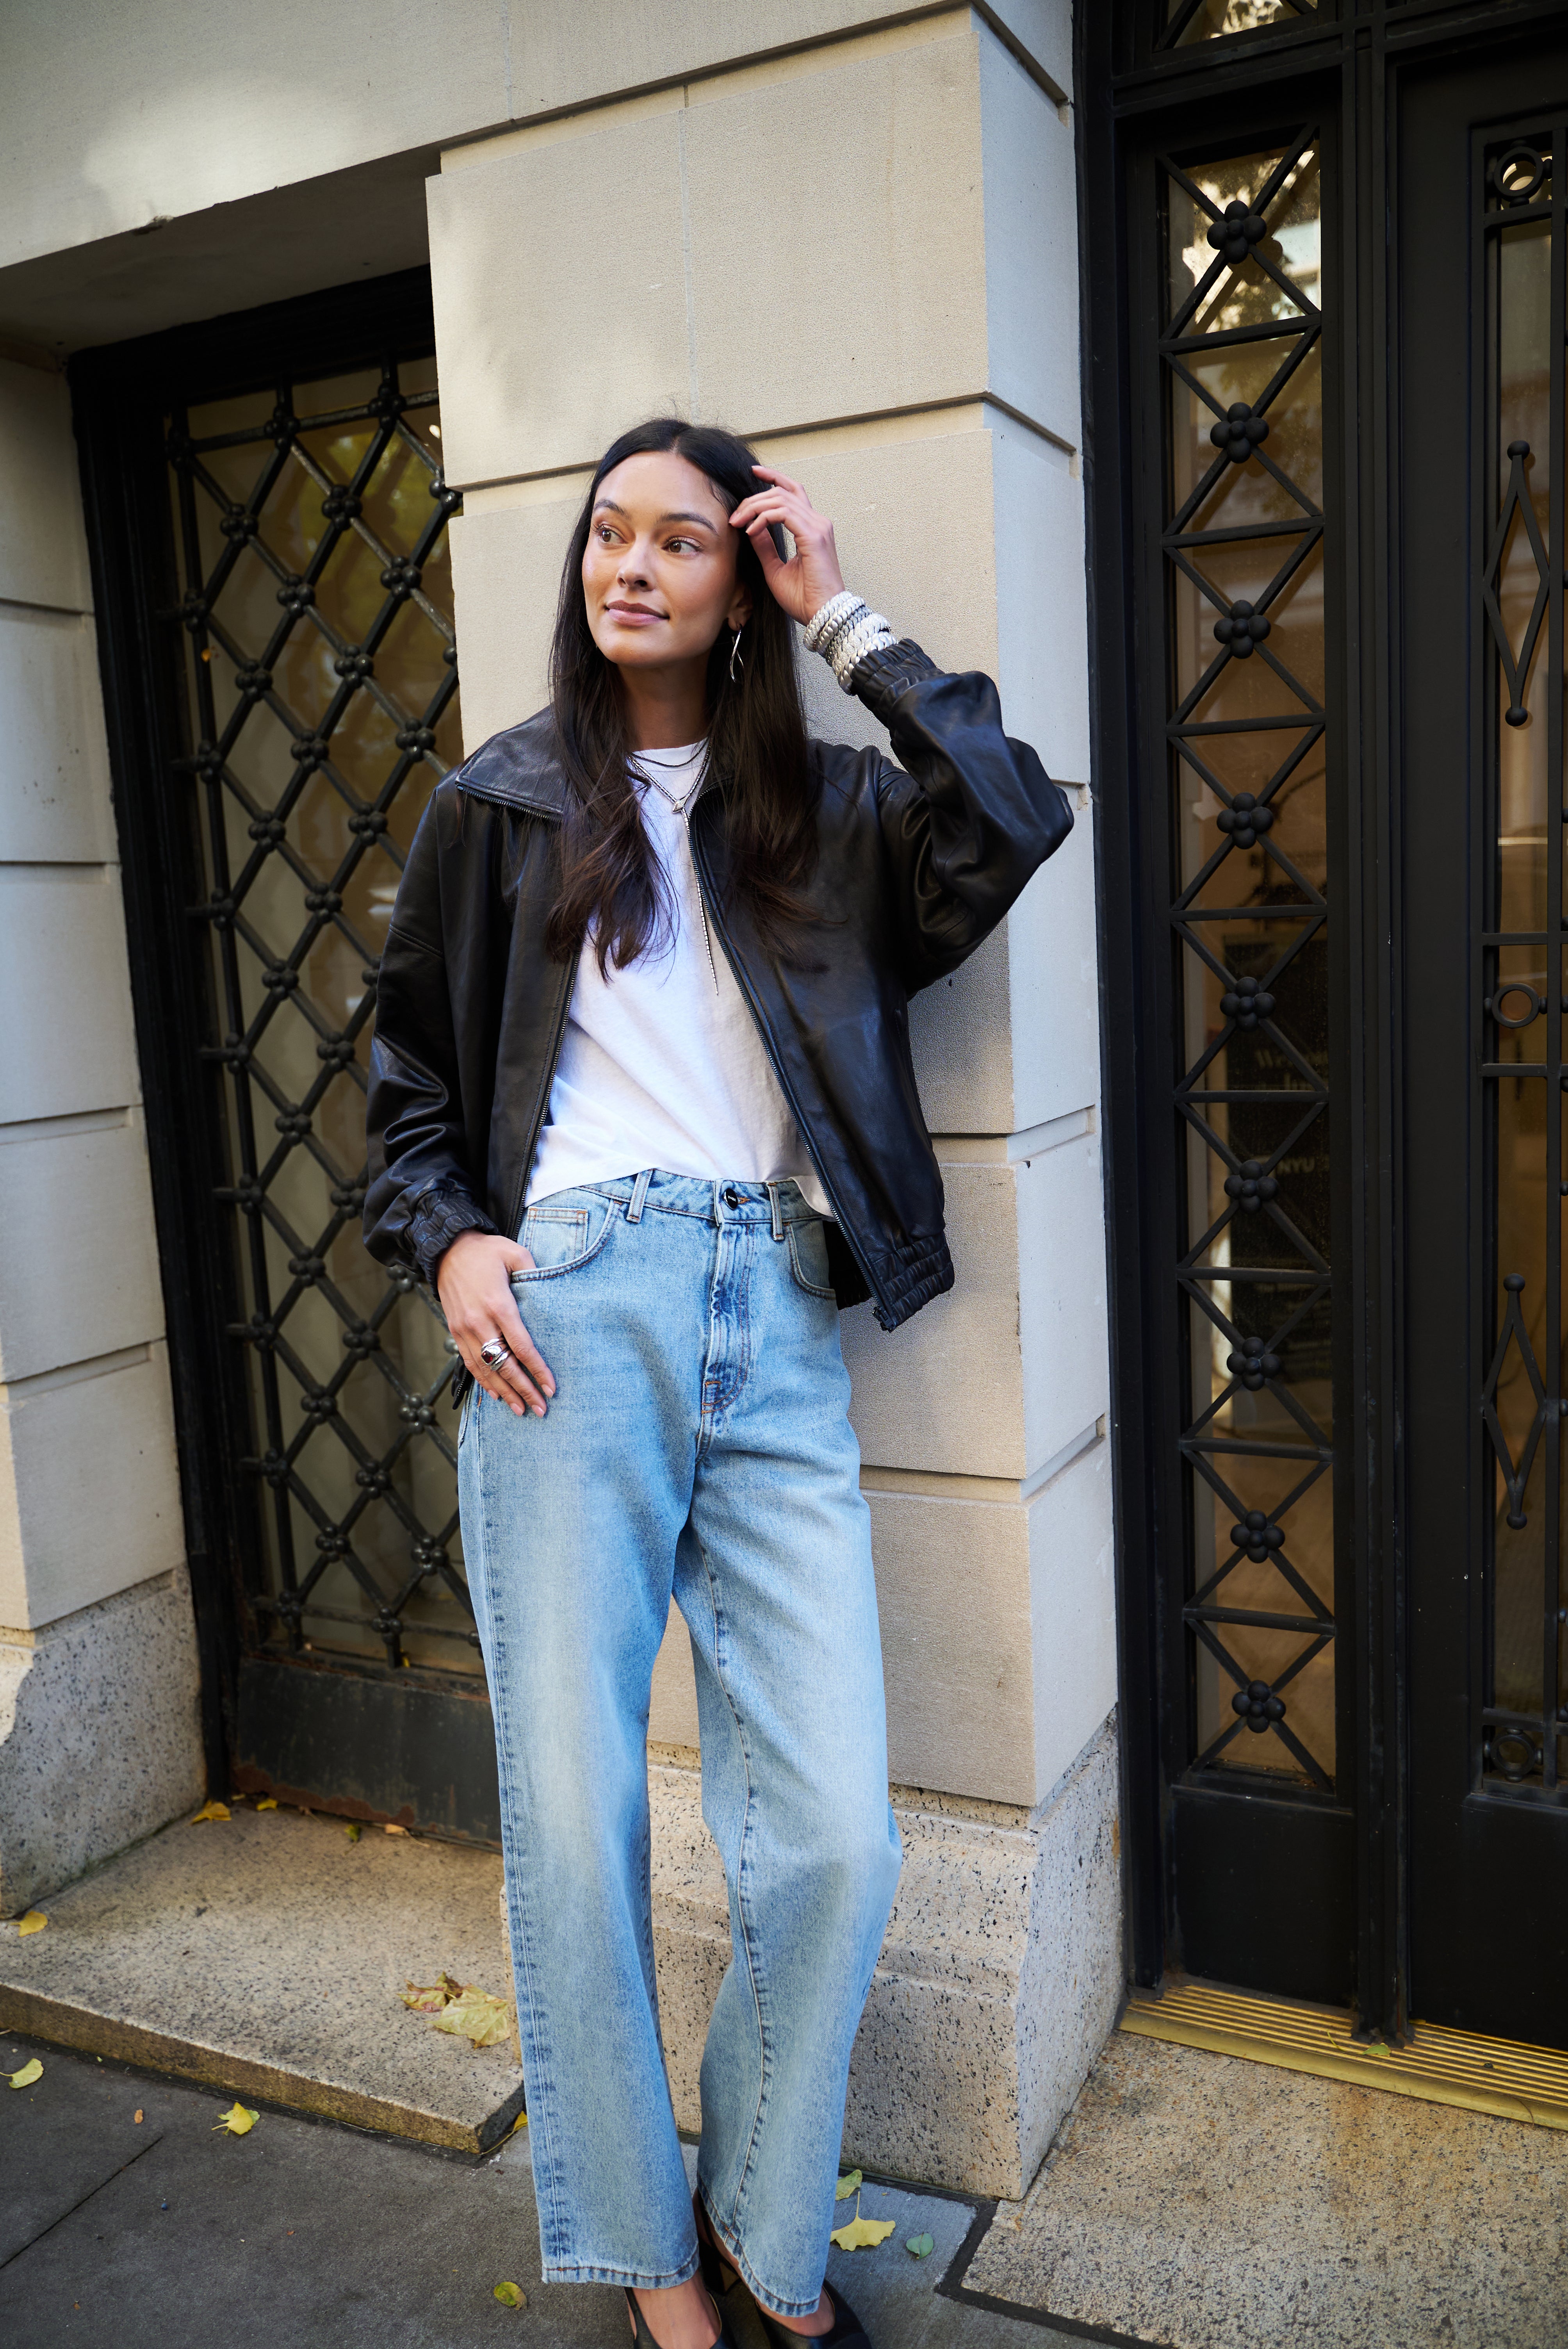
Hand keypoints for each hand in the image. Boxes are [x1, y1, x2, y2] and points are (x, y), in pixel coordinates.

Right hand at [436, 1230, 554, 1417]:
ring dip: (504, 1392)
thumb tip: (552, 1292)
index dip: (537, 1370)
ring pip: (485, 1370)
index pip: (522, 1347)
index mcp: (499, 1304)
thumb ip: (535, 1272)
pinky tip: (495, 1395)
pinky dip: (483, 1382)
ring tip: (520, 1410)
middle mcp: (479, 1321)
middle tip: (541, 1410)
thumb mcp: (515, 1252)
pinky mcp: (455, 1330)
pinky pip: (469, 1363)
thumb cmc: (486, 1251)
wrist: (447, 1248)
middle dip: (524, 1390)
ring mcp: (464, 1329)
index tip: (551, 1388)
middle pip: (505, 1365)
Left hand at [729, 466, 845, 625]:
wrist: (822, 615)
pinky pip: (783, 514)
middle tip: (735, 516)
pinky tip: (751, 530)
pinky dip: (763, 518)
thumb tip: (751, 527)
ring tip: (738, 522)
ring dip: (754, 507)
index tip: (753, 474)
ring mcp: (818, 527)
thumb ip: (764, 545)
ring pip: (780, 499)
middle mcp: (818, 522)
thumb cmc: (804, 598)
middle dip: (754, 499)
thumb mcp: (775, 568)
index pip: (793, 491)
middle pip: (782, 492)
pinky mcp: (813, 536)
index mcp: (812, 528)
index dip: (773, 478)